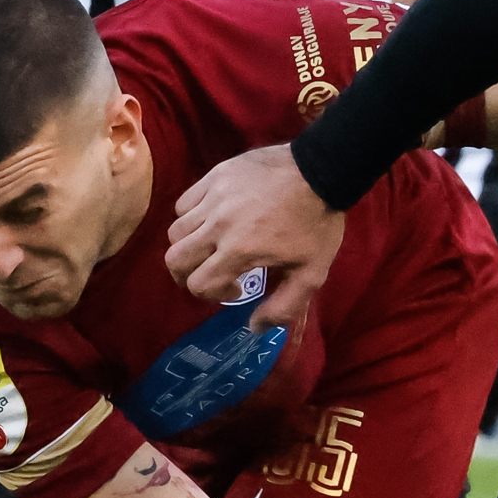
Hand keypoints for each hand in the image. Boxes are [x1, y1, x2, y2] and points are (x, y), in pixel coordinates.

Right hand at [165, 143, 343, 329]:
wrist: (321, 170)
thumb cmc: (317, 224)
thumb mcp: (311, 273)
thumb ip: (283, 307)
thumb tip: (254, 327)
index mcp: (239, 251)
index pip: (198, 284)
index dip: (212, 295)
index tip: (235, 288)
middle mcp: (218, 225)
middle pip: (175, 259)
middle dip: (186, 275)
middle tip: (208, 274)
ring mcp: (213, 198)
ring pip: (175, 231)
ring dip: (188, 247)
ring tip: (209, 247)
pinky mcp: (214, 176)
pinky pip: (184, 202)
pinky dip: (190, 217)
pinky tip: (211, 220)